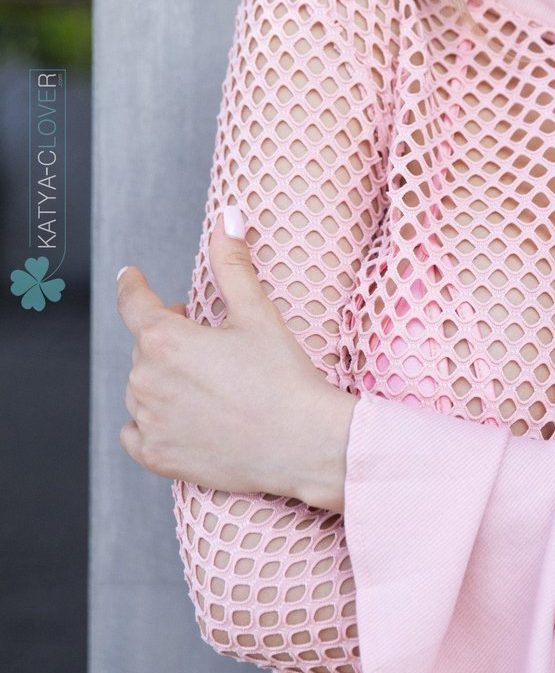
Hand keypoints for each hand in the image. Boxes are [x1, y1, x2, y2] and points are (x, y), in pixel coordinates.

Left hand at [117, 207, 355, 506]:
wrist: (305, 444)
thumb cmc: (284, 376)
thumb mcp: (257, 313)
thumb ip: (232, 263)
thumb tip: (227, 215)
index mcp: (165, 340)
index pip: (132, 302)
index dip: (133, 284)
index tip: (132, 276)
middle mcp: (146, 381)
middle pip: (144, 347)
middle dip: (167, 337)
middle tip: (206, 339)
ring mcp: (150, 422)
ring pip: (140, 388)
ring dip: (159, 379)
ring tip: (201, 381)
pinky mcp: (158, 458)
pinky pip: (134, 433)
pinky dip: (148, 422)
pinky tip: (178, 417)